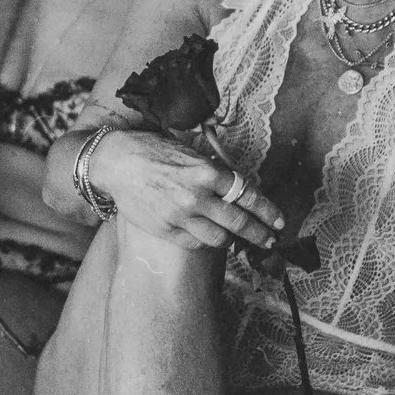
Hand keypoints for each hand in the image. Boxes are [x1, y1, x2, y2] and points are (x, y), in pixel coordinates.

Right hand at [97, 128, 286, 252]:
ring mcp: (180, 215)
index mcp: (208, 172)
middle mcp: (197, 196)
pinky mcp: (165, 229)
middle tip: (269, 241)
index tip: (279, 222)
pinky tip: (207, 237)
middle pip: (239, 222)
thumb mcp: (190, 154)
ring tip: (236, 240)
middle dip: (259, 234)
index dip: (268, 212)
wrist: (116, 162)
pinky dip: (205, 242)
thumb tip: (238, 188)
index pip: (248, 196)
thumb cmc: (153, 151)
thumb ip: (214, 172)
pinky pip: (195, 243)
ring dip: (231, 240)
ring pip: (219, 238)